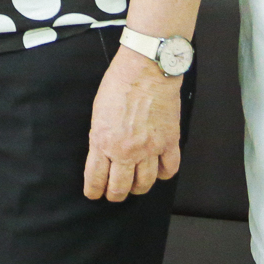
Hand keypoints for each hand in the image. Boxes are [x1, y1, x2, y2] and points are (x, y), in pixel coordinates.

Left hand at [83, 46, 183, 201]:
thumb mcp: (98, 112)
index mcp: (103, 141)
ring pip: (145, 183)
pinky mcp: (169, 141)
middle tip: (115, 194)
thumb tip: (101, 154)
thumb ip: (100, 136)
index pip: (96, 178)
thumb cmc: (119, 83)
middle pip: (120, 187)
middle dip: (115, 194)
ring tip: (136, 185)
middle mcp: (126, 150)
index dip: (94, 190)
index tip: (94, 194)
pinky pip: (169, 169)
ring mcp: (149, 148)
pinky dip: (164, 174)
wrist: (146, 69)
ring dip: (138, 188)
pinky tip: (159, 170)